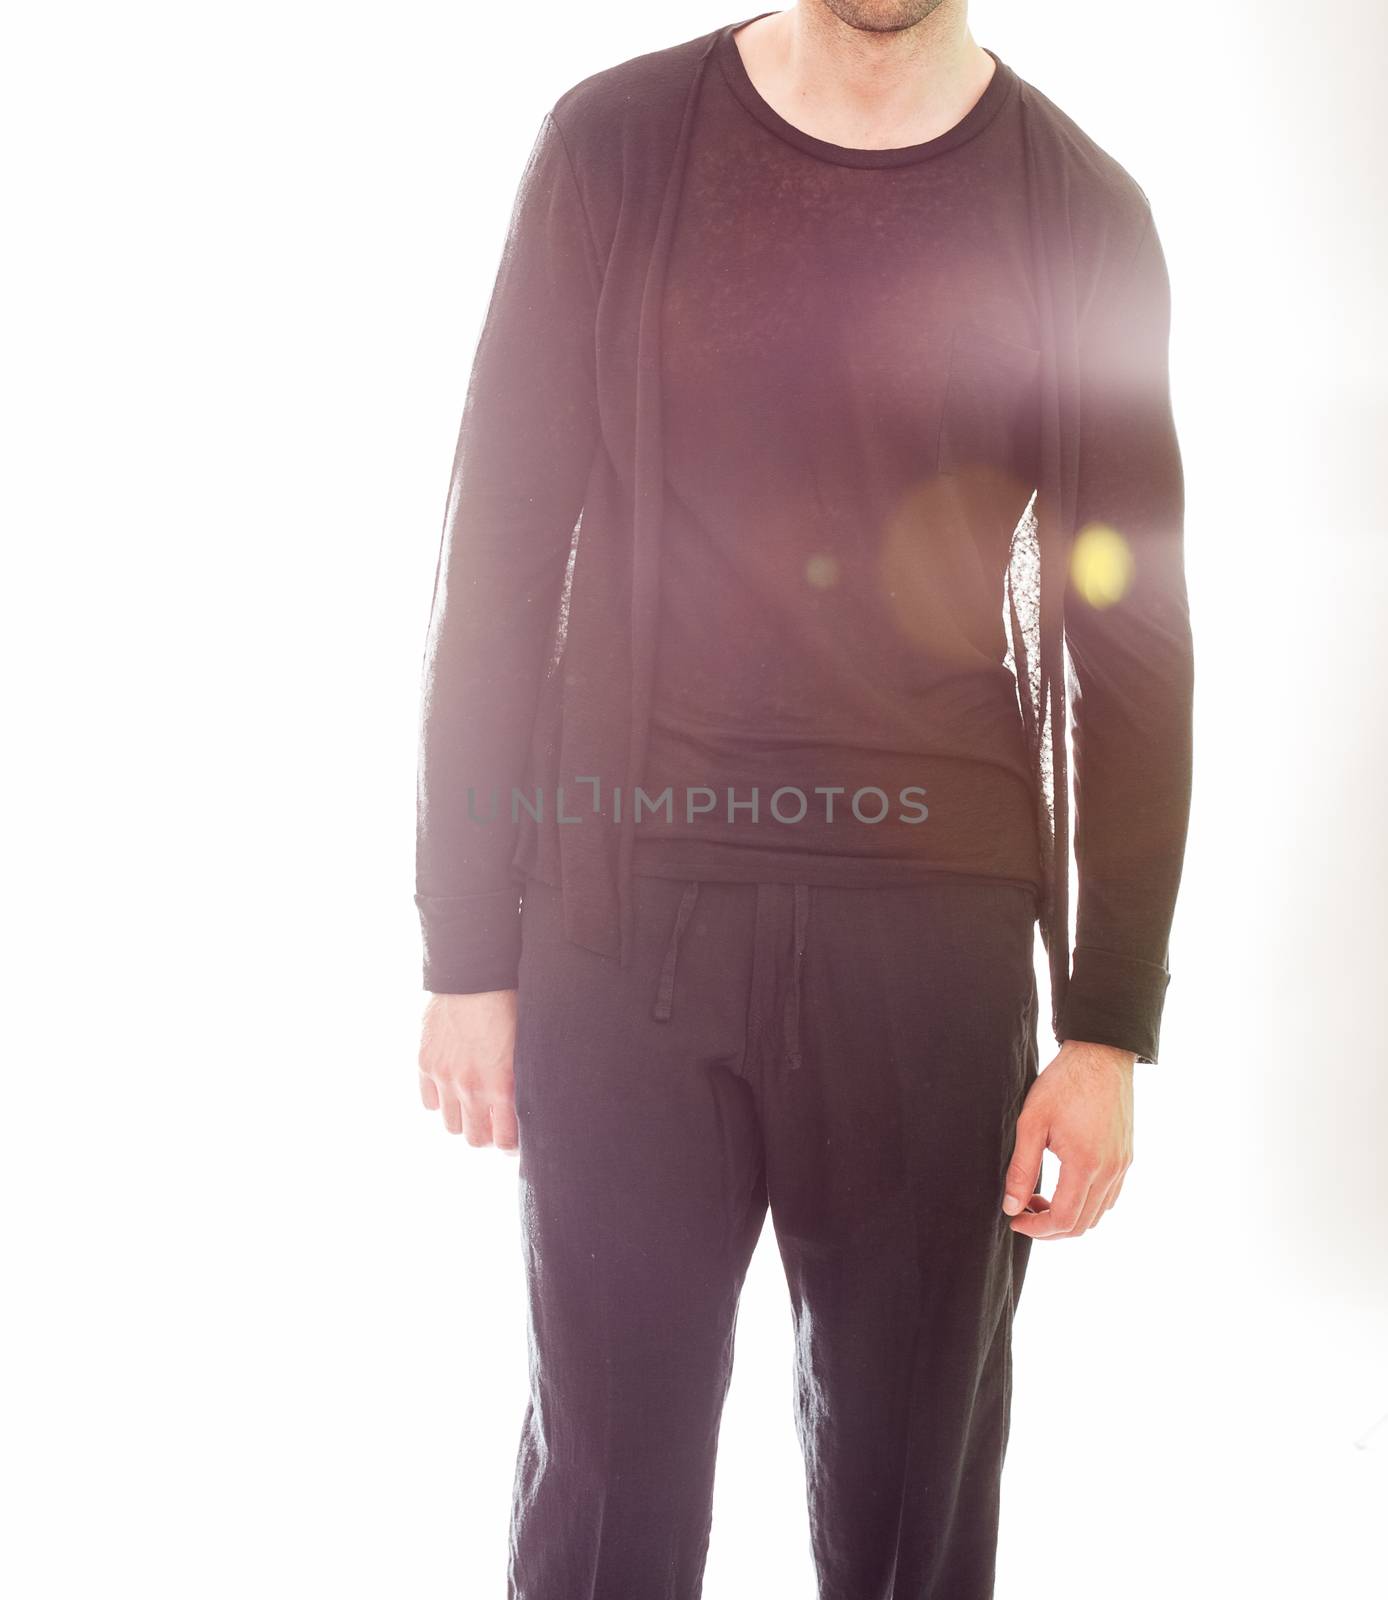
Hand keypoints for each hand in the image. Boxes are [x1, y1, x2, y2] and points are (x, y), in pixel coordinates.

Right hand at [418, 990, 518, 1150]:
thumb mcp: (526, 1047)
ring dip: (463, 1120)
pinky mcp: (425, 1063)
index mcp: (501, 1085)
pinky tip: (452, 1089)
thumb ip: (521, 1081)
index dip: (509, 1145)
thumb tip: (527, 1107)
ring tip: (473, 1107)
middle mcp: (470, 1088)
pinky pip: (429, 1102)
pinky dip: (440, 1101)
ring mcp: (444, 1077)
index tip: (513, 1140)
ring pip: (450, 1125)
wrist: (474, 976)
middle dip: (486, 1136)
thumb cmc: (510, 1005)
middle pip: (474, 1139)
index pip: (503, 1141)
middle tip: (494, 1125)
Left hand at [1001, 1039, 1134, 1237]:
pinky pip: (1109, 1196)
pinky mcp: (1126, 1156)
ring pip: (1098, 1214)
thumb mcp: (1031, 1123)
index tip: (1015, 1219)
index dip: (1036, 1229)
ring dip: (1069, 1216)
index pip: (1064, 1219)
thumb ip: (1021, 1169)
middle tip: (1023, 1210)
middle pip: (1082, 1224)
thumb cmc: (1063, 1084)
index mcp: (1085, 1164)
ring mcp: (1122, 1165)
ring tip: (1040, 1197)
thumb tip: (1011, 1206)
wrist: (1100, 1055)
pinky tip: (1064, 1186)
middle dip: (1050, 1227)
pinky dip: (1087, 1203)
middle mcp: (1110, 1171)